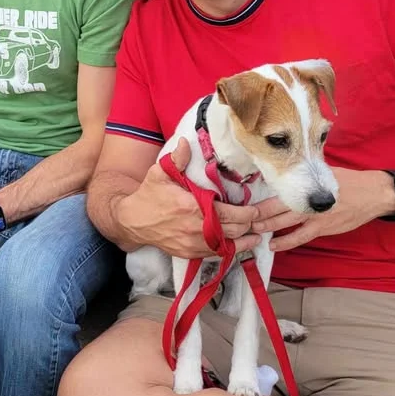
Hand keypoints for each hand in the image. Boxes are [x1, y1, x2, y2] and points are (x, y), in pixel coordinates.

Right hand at [117, 138, 260, 257]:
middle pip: (233, 230)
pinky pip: (217, 254)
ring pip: (228, 244)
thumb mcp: (159, 173)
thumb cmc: (148, 195)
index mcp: (191, 207)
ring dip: (245, 239)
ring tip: (257, 234)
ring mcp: (193, 243)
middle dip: (250, 225)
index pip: (229, 213)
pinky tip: (241, 244)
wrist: (133, 221)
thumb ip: (176, 159)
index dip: (247, 213)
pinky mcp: (191, 253)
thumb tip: (186, 141)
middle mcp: (195, 228)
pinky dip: (232, 249)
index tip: (256, 208)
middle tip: (261, 218)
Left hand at [259, 168, 392, 251]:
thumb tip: (288, 167)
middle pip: (277, 208)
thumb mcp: (325, 172)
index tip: (246, 203)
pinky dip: (286, 242)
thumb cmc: (349, 181)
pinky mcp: (323, 228)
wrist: (374, 194)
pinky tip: (274, 245)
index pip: (278, 192)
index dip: (261, 199)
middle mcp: (308, 201)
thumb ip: (306, 174)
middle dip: (259, 215)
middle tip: (242, 219)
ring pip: (286, 223)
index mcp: (307, 186)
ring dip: (268, 228)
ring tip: (253, 231)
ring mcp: (315, 217)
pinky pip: (301, 237)